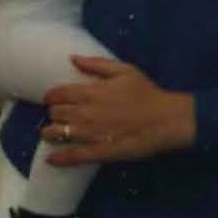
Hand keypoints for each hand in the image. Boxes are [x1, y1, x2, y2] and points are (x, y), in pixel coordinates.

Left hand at [41, 56, 196, 165]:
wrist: (166, 119)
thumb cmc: (147, 93)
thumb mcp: (124, 70)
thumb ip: (96, 64)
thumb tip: (73, 58)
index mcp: (89, 92)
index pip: (58, 94)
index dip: (51, 97)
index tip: (52, 99)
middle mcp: (85, 112)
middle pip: (56, 113)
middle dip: (54, 114)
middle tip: (59, 116)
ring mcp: (91, 133)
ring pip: (58, 133)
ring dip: (51, 133)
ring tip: (51, 134)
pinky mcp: (100, 151)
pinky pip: (74, 156)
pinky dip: (60, 158)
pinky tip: (51, 159)